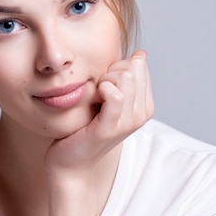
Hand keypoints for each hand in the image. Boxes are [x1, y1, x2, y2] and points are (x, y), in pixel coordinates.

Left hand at [45, 50, 153, 173]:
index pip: (139, 65)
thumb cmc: (86, 127)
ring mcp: (128, 123)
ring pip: (125, 78)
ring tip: (95, 97)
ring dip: (104, 81)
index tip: (104, 85)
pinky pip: (114, 95)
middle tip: (97, 91)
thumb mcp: (108, 99)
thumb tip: (141, 54)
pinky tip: (94, 99)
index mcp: (145, 105)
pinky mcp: (109, 128)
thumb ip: (124, 78)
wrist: (71, 161)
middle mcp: (142, 114)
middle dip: (111, 72)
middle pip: (133, 68)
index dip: (117, 67)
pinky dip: (101, 90)